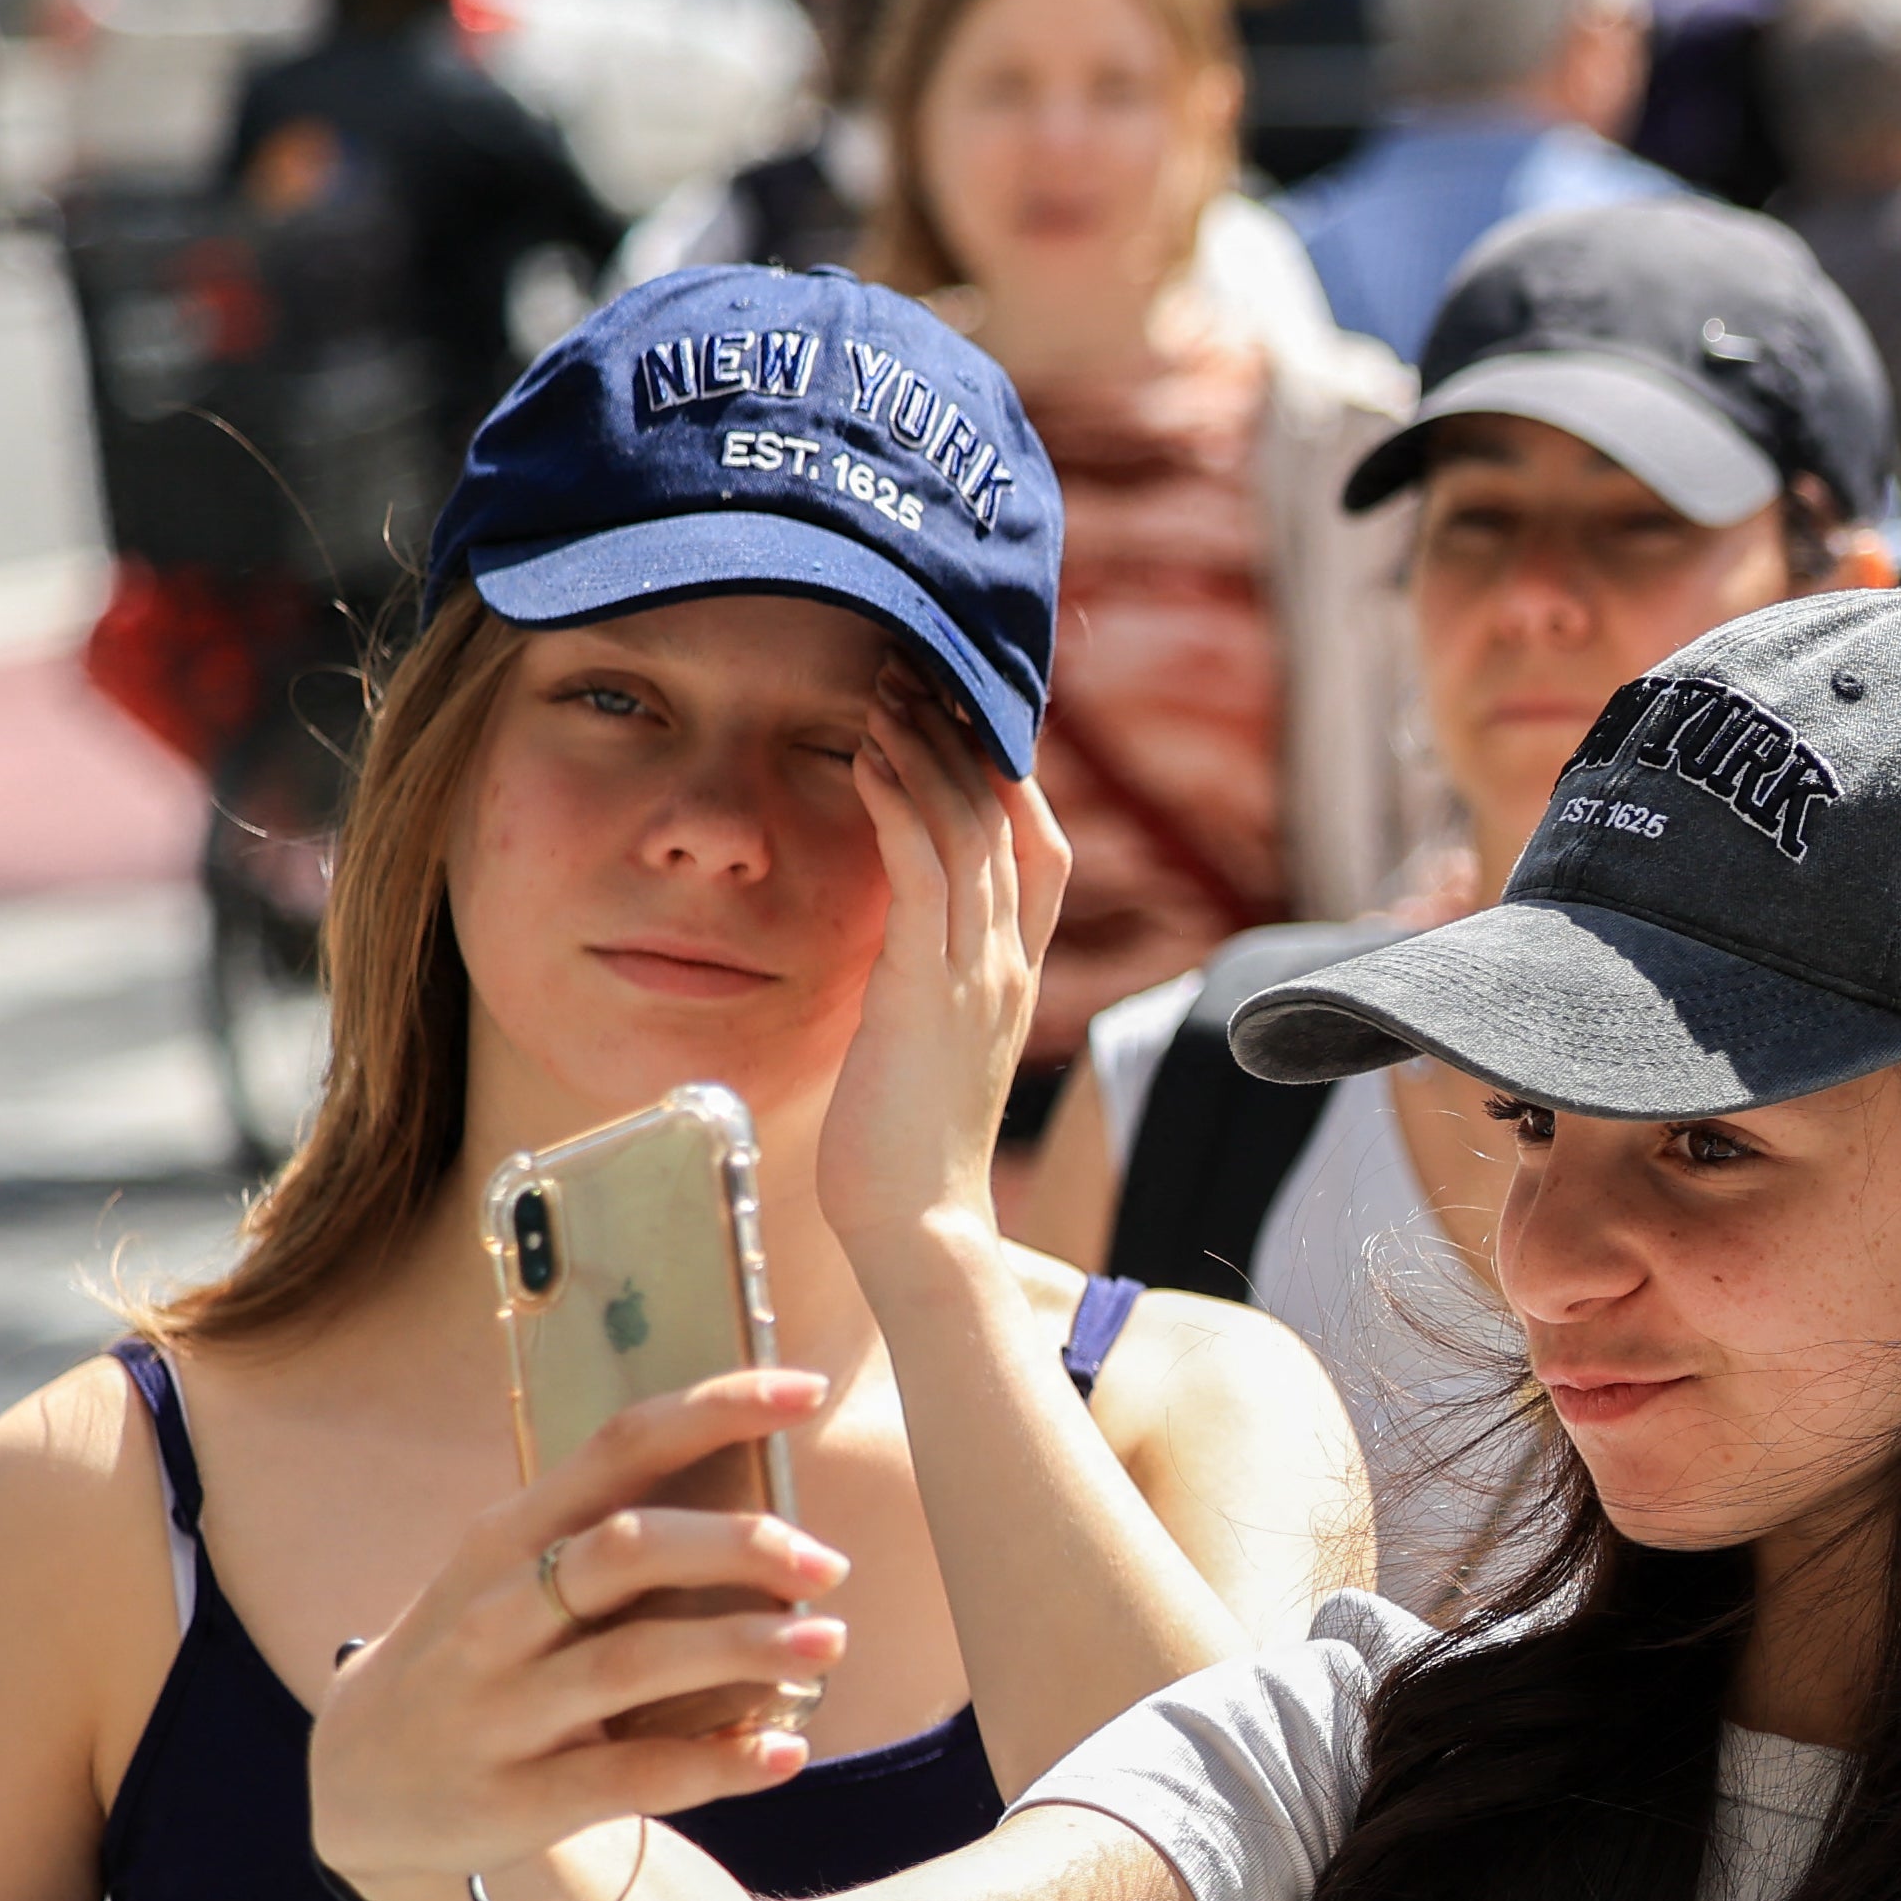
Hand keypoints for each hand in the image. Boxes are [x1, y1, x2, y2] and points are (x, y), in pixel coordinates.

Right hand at [304, 1364, 853, 1900]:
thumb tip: (766, 1509)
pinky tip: (782, 1753)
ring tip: (827, 1642)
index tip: (809, 1389)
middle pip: (624, 1550)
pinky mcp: (516, 1798)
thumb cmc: (470, 1659)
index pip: (617, 1448)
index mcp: (507, 1539)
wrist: (354, 1786)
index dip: (715, 1410)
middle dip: (735, 1546)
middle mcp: (496, 1615)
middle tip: (827, 1563)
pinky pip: (630, 1777)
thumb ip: (608, 1542)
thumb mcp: (507, 1583)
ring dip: (741, 1648)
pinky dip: (714, 1764)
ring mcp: (501, 1709)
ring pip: (631, 1662)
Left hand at [829, 731, 1075, 1272]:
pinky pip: (921, 873)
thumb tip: (890, 947)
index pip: (1038, 850)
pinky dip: (896, 806)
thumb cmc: (904, 1152)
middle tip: (911, 675)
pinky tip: (862, 759)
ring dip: (923, 751)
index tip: (958, 719)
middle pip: (1008, 820)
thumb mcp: (924, 1048)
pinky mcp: (927, 990)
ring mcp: (978, 976)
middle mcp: (1009, 965)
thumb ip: (923, 986)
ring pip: (970, 832)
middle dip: (961, 740)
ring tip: (881, 692)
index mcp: (1014, 978)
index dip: (1008, 777)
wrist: (917, 1225)